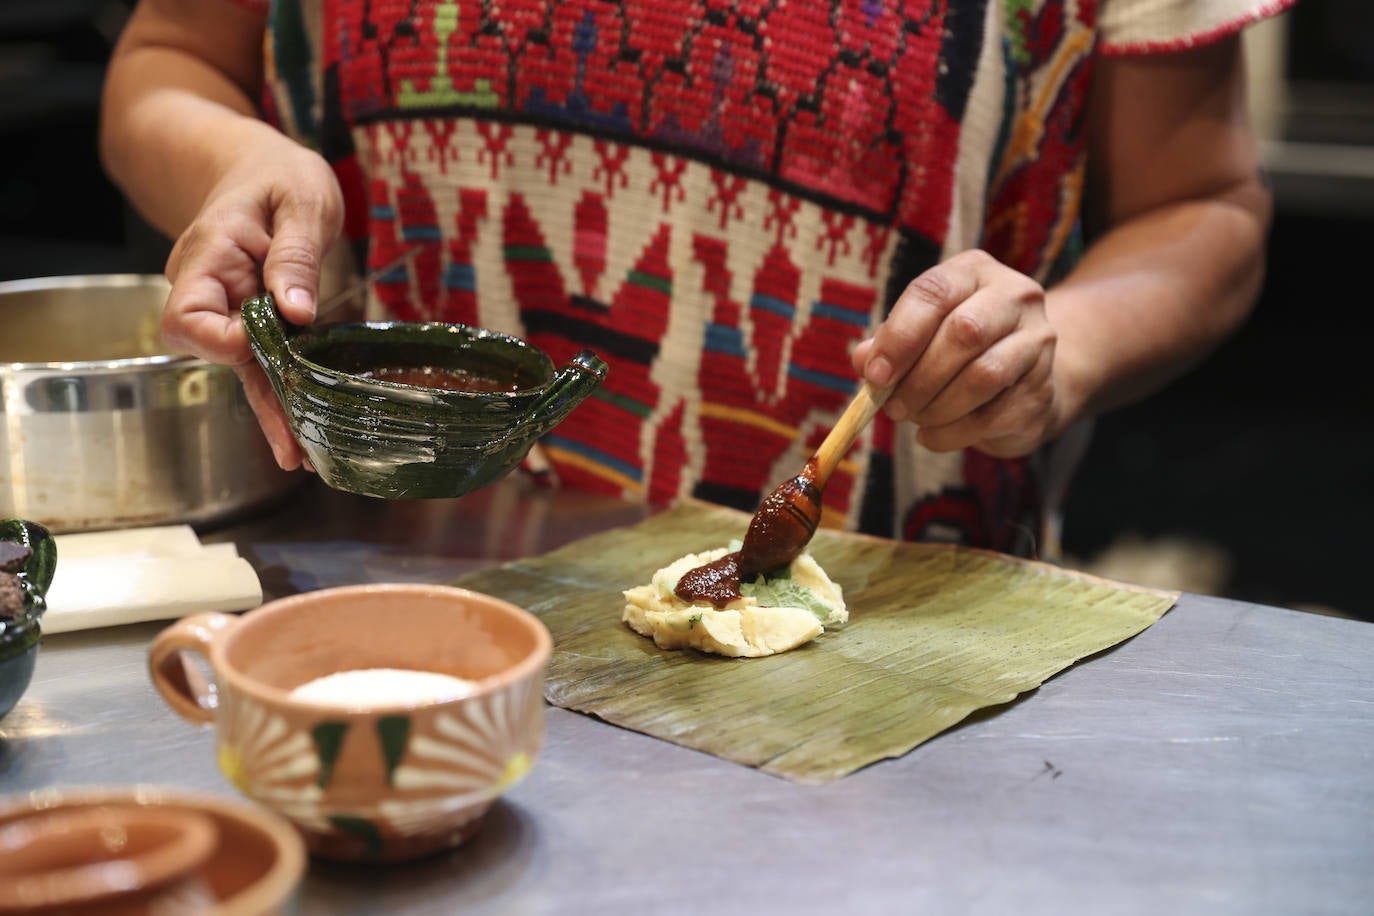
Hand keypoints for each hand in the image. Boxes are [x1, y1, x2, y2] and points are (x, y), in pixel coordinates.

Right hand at [161, 133, 343, 469]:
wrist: (257, 166)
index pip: (189, 316)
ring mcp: (230, 310)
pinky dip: (284, 394)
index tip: (261, 346)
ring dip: (274, 410)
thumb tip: (296, 311)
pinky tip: (302, 434)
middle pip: (216, 355)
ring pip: (245, 369)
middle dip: (257, 398)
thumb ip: (295, 254)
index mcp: (210, 256)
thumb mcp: (300, 199)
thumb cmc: (276, 174)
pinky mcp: (256, 321)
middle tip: (295, 445)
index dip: (221, 341)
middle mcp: (211, 291)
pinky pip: (266, 363)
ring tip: (302, 458)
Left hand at [852, 249, 1063, 458]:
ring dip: (937, 407)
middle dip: (919, 378)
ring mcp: (1037, 341)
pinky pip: (994, 415)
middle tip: (894, 407)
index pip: (934, 292)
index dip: (900, 336)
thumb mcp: (920, 334)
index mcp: (974, 272)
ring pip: (983, 375)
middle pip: (964, 332)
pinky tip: (933, 436)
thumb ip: (889, 343)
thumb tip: (864, 359)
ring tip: (915, 419)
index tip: (876, 375)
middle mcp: (1015, 297)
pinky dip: (953, 433)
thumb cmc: (958, 351)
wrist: (1023, 380)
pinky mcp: (1043, 388)